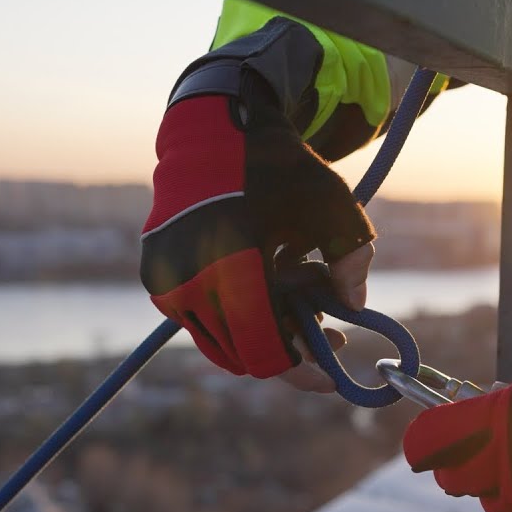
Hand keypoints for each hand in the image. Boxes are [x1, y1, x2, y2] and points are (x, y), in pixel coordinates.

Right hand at [141, 19, 374, 383]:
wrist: (212, 133)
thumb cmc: (278, 166)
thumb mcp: (332, 206)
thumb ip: (351, 259)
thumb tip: (354, 307)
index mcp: (233, 263)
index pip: (267, 351)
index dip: (303, 374)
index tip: (332, 377)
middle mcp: (191, 280)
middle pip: (248, 353)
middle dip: (291, 348)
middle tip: (328, 327)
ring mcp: (167, 283)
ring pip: (224, 342)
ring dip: (264, 333)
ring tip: (301, 296)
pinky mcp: (156, 279)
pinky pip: (204, 320)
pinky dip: (238, 315)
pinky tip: (269, 281)